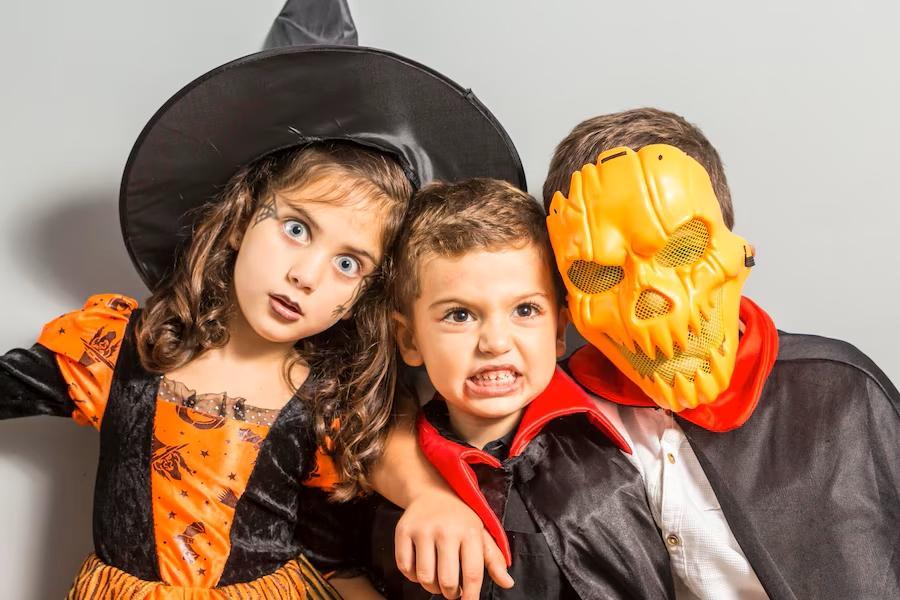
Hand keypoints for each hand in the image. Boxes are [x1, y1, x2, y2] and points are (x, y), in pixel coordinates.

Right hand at [394, 488, 513, 599]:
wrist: (432, 491)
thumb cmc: (460, 518)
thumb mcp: (481, 534)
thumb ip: (494, 560)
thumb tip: (508, 583)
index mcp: (469, 531)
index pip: (472, 573)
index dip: (471, 596)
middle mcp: (446, 530)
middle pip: (447, 580)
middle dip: (451, 593)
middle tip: (453, 590)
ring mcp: (423, 530)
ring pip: (424, 577)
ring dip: (431, 587)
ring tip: (437, 580)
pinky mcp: (403, 531)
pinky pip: (404, 567)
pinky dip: (412, 576)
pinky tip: (420, 568)